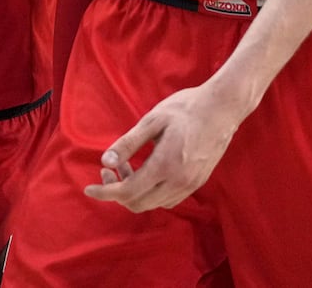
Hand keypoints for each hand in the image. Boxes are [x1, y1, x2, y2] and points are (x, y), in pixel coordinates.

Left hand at [82, 81, 247, 212]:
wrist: (222, 108)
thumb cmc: (186, 109)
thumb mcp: (152, 121)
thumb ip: (127, 144)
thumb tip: (105, 162)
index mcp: (164, 166)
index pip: (127, 191)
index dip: (105, 192)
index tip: (89, 189)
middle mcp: (178, 182)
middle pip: (138, 203)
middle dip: (117, 191)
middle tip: (109, 168)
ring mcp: (190, 184)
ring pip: (153, 203)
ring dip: (135, 191)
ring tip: (127, 166)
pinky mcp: (198, 182)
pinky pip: (168, 199)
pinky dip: (151, 192)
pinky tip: (146, 171)